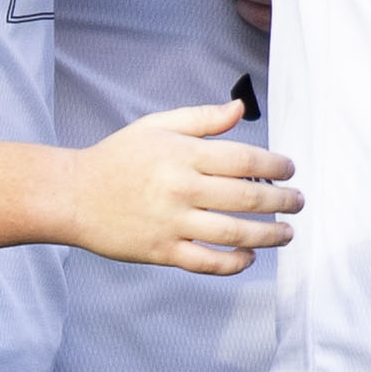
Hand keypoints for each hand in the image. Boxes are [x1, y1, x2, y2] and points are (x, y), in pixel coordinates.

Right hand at [58, 98, 297, 273]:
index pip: (244, 160)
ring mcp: (172, 223)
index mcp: (182, 155)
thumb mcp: (157, 126)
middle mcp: (181, 189)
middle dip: (282, 201)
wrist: (72, 195)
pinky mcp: (162, 251)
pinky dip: (234, 263)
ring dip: (269, 235)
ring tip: (287, 233)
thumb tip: (240, 108)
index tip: (290, 170)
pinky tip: (250, 256)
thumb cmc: (117, 158)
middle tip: (298, 202)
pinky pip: (208, 262)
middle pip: (247, 197)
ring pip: (234, 233)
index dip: (274, 165)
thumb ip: (202, 119)